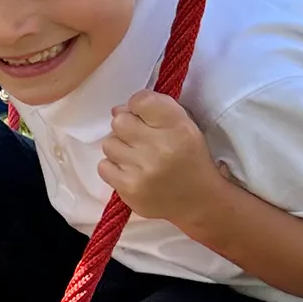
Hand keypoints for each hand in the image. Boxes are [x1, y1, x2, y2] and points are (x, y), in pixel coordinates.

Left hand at [98, 90, 227, 221]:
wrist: (199, 201)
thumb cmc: (190, 159)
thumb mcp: (185, 126)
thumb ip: (155, 109)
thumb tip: (117, 109)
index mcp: (178, 127)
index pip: (141, 100)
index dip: (137, 106)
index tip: (143, 117)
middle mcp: (160, 146)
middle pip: (119, 121)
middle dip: (127, 128)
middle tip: (140, 140)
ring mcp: (142, 169)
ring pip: (109, 144)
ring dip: (120, 149)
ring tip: (137, 158)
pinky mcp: (129, 189)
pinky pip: (103, 166)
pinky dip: (114, 168)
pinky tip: (131, 172)